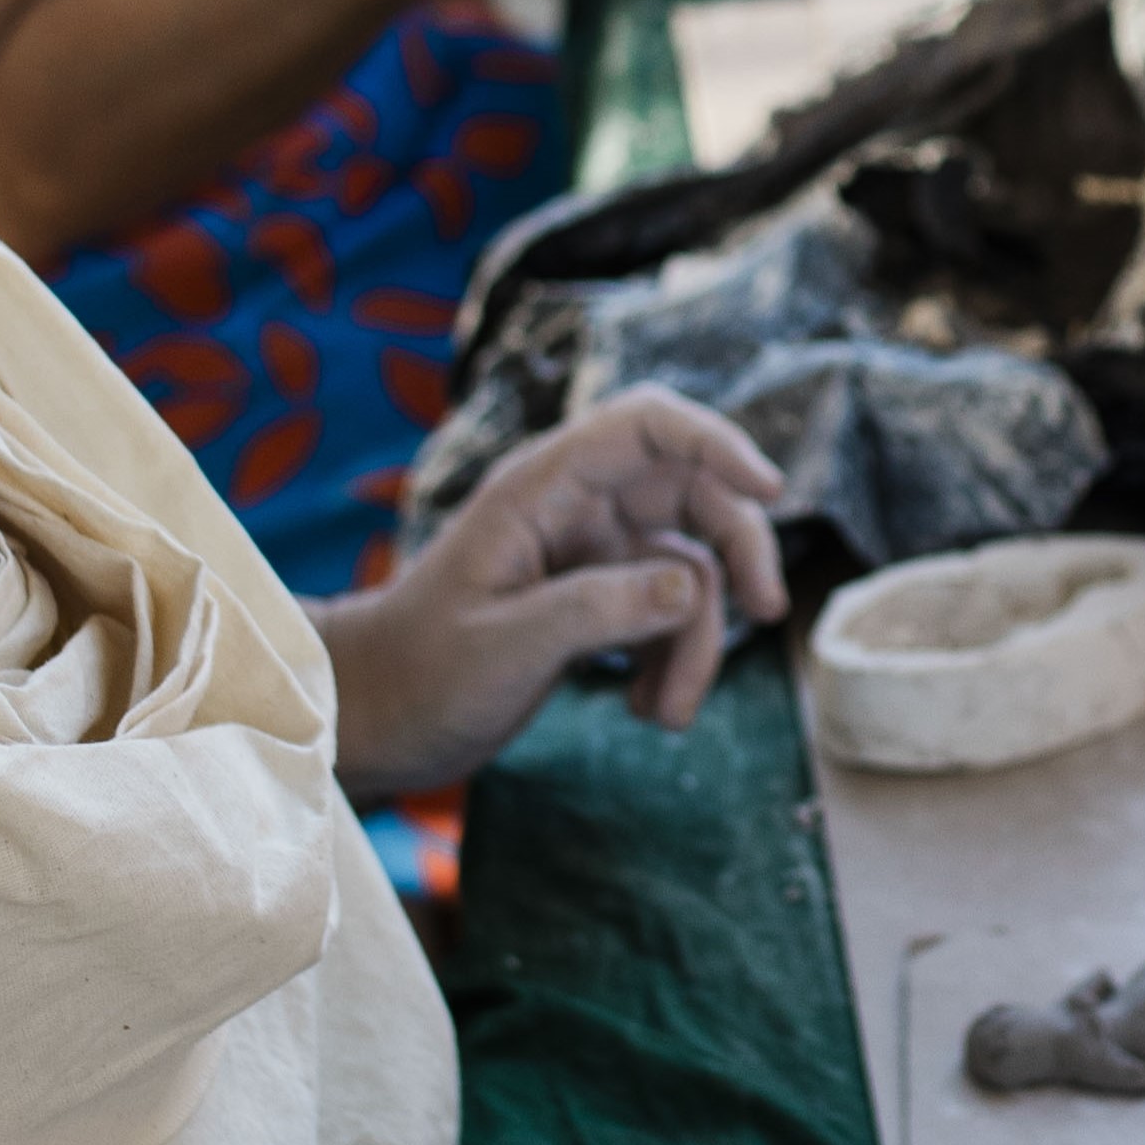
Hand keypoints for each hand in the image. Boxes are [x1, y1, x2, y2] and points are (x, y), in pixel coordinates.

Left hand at [315, 387, 789, 793]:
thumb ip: (598, 611)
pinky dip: (671, 661)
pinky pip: (665, 612)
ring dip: (696, 640)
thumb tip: (693, 584)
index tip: (770, 488)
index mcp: (541, 490)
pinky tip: (643, 709)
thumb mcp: (507, 647)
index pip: (646, 425)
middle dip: (735, 551)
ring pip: (687, 566)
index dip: (716, 440)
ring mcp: (587, 554)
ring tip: (665, 716)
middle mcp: (573, 509)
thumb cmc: (420, 675)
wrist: (374, 719)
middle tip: (767, 613)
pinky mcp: (594, 603)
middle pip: (690, 493)